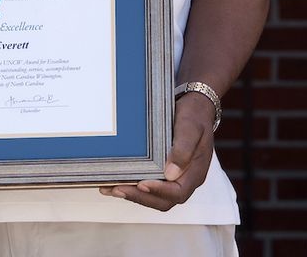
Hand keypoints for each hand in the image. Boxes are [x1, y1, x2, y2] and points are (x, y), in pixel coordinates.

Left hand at [99, 93, 213, 210]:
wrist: (195, 107)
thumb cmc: (195, 116)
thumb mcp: (191, 128)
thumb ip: (184, 149)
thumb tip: (171, 174)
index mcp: (195, 172)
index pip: (178, 192)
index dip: (159, 191)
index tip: (142, 184)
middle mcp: (184, 179)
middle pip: (163, 200)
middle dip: (140, 197)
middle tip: (119, 189)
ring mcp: (173, 177)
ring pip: (153, 197)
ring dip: (133, 195)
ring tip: (111, 188)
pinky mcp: (162, 171)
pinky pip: (148, 185)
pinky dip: (132, 186)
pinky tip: (115, 182)